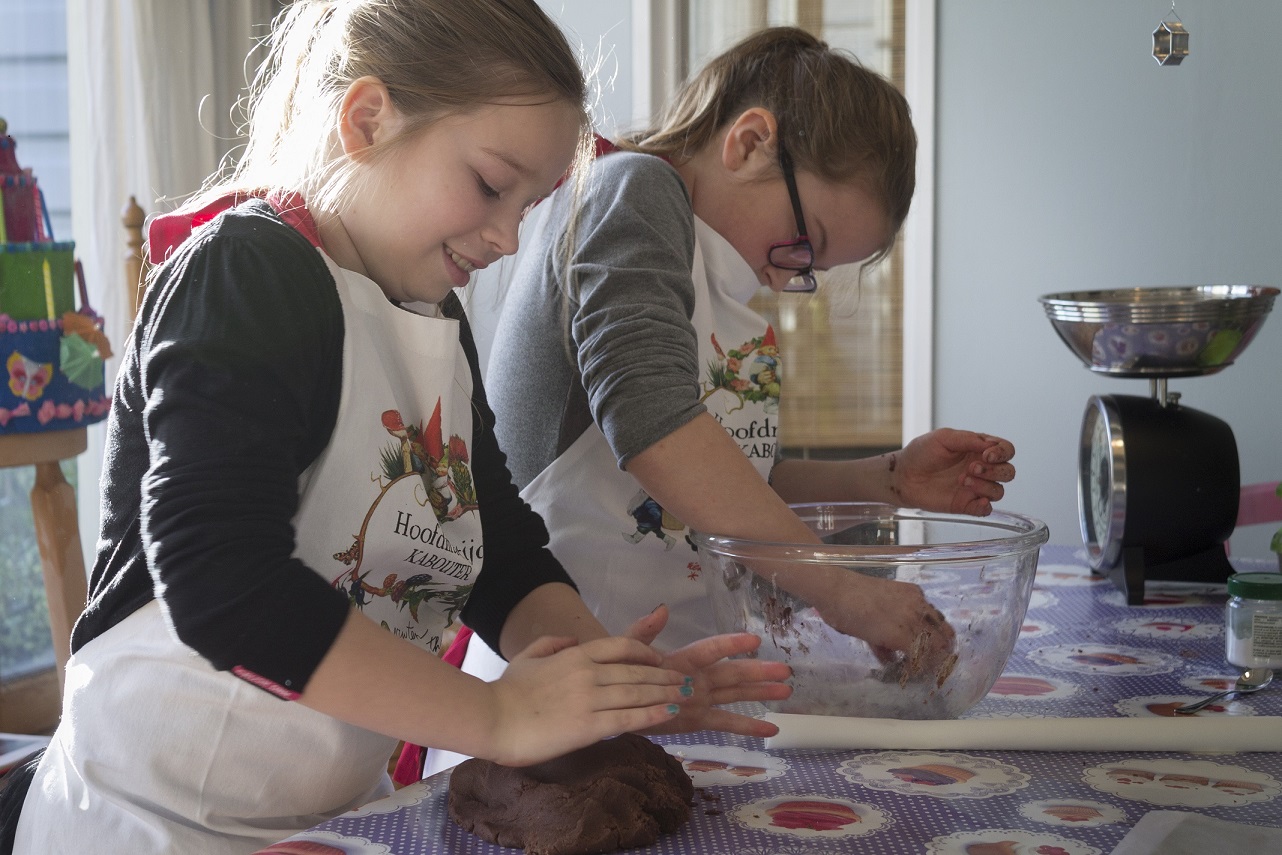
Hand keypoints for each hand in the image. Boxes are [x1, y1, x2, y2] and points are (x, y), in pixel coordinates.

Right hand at [484, 634, 690, 766]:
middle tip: (685, 679)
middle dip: (664, 674)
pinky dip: (653, 714)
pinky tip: (670, 713)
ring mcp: (590, 699)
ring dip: (666, 693)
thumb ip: (552, 644)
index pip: (621, 646)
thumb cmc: (506, 692)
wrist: (491, 719)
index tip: (660, 658)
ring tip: (685, 696)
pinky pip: (628, 718)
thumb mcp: (527, 658)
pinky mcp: (589, 726)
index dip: (645, 651)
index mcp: (575, 655)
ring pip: (637, 692)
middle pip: (636, 670)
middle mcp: (588, 672)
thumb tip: (572, 640)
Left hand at [625, 605, 792, 737]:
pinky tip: (771, 728)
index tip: (754, 641)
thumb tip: (661, 609)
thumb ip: (644, 632)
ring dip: (760, 693)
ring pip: (736, 695)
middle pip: (733, 673)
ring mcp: (701, 699)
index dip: (731, 645)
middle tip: (786, 669)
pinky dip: (748, 726)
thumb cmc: (622, 671)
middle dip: (758, 671)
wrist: (613, 702)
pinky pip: (726, 723)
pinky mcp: (698, 720)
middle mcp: (698, 677)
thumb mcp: (628, 649)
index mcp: (683, 659)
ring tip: (787, 690)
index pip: (711, 650)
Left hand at [815, 571, 955, 680]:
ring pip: (939, 621)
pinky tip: (920, 619)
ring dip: (939, 633)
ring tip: (936, 641)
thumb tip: (894, 657)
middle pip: (940, 640)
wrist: (838, 588)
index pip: (925, 656)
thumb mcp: (867, 639)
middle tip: (937, 658)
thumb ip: (885, 649)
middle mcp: (912, 618)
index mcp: (899, 636)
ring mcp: (914, 601)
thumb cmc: (846, 618)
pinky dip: (928, 614)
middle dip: (940, 652)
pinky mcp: (912, 589)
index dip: (928, 666)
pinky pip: (927, 605)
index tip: (927, 670)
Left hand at [893, 428, 1015, 515]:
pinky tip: (976, 500)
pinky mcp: (966, 505)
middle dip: (995, 471)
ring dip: (986, 486)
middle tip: (971, 468)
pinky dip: (985, 506)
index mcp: (979, 450)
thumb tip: (990, 445)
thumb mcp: (943, 438)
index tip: (987, 455)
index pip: (1006, 450)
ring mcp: (975, 488)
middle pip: (1008, 472)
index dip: (1002, 453)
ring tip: (962, 480)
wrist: (902, 475)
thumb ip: (968, 439)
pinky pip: (987, 509)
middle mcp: (981, 469)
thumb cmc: (921, 453)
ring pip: (999, 491)